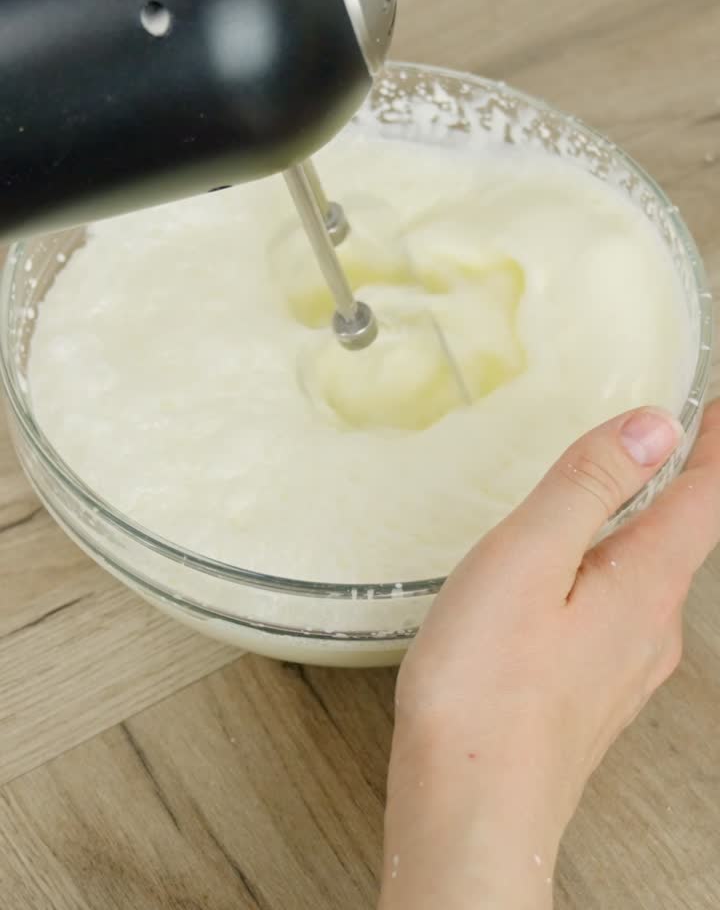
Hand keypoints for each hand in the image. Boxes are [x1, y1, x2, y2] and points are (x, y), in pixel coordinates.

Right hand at [380, 401, 719, 909]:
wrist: (469, 810)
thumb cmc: (485, 690)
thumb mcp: (528, 558)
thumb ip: (589, 486)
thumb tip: (653, 427)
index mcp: (644, 583)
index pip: (706, 495)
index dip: (718, 442)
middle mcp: (651, 627)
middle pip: (687, 535)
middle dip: (689, 480)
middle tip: (688, 436)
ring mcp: (626, 666)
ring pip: (652, 576)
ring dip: (649, 525)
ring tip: (631, 493)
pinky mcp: (594, 691)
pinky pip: (621, 610)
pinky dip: (614, 568)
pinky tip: (580, 575)